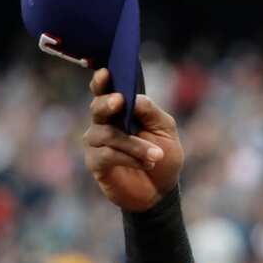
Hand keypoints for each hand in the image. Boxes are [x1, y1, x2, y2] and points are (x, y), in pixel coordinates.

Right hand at [83, 69, 183, 211]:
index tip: (106, 72)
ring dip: (135, 144)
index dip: (102, 81)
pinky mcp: (96, 163)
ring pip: (108, 135)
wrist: (161, 190)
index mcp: (120, 110)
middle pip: (98, 107)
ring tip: (156, 155)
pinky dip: (129, 158)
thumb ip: (151, 112)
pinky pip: (106, 155)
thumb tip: (134, 99)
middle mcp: (104, 123)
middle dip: (108, 103)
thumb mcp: (166, 130)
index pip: (105, 90)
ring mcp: (96, 143)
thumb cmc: (163, 155)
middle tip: (120, 101)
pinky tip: (146, 164)